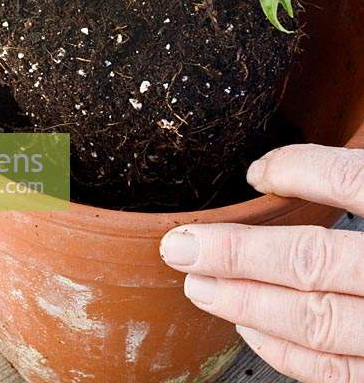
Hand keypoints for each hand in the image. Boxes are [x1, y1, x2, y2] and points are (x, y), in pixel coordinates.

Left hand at [160, 144, 363, 382]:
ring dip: (246, 301)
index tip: (256, 172)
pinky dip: (283, 350)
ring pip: (315, 320)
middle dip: (236, 253)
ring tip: (198, 286)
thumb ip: (355, 182)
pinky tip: (247, 326)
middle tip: (182, 246)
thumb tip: (287, 166)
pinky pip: (333, 370)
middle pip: (312, 260)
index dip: (297, 170)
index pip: (347, 182)